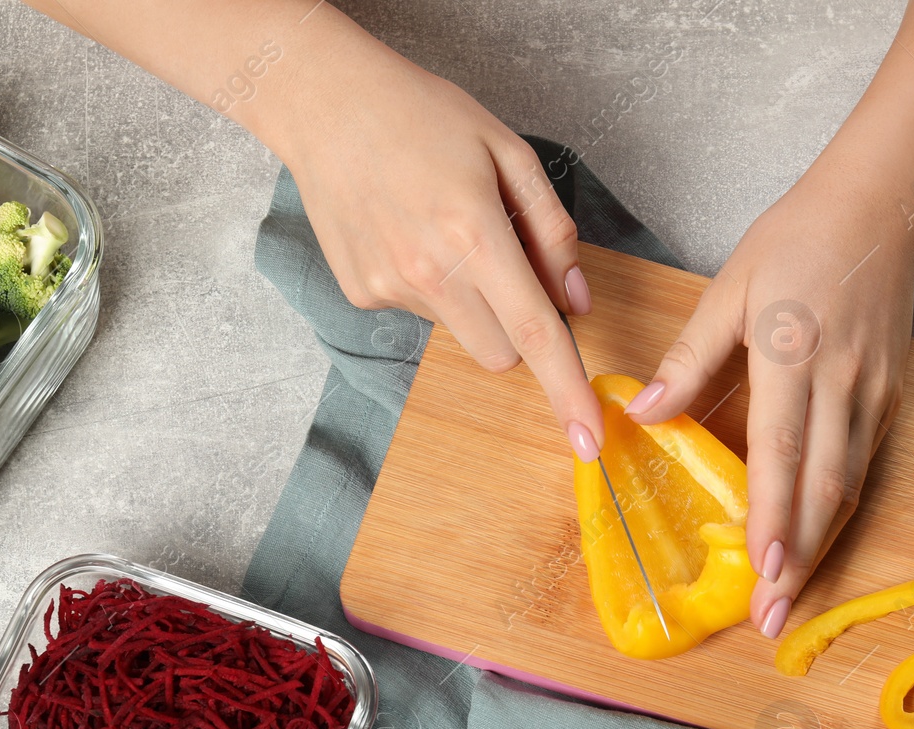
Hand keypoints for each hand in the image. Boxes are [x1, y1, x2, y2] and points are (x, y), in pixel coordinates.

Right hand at [270, 14, 603, 458]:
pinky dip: (429, 287)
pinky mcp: (361, 293)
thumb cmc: (422, 114)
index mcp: (476, 234)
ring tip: (444, 231)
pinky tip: (408, 233)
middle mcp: (430, 272)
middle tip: (505, 261)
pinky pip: (420, 314)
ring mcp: (390, 288)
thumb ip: (552, 230)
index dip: (568, 391)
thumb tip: (576, 300)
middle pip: (502, 353)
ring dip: (471, 302)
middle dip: (517, 328)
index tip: (589, 441)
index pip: (536, 334)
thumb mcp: (509, 151)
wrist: (324, 103)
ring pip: (461, 333)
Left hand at [625, 167, 913, 636]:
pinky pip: (863, 465)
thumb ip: (688, 359)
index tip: (760, 568)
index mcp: (791, 351)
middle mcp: (840, 380)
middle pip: (822, 486)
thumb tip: (642, 414)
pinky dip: (839, 510)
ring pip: (848, 485)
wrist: (878, 210)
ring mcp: (873, 392)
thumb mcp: (728, 290)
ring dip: (821, 547)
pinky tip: (816, 544)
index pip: (782, 449)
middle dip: (798, 557)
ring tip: (791, 597)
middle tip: (773, 615)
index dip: (773, 515)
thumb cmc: (793, 243)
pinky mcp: (890, 396)